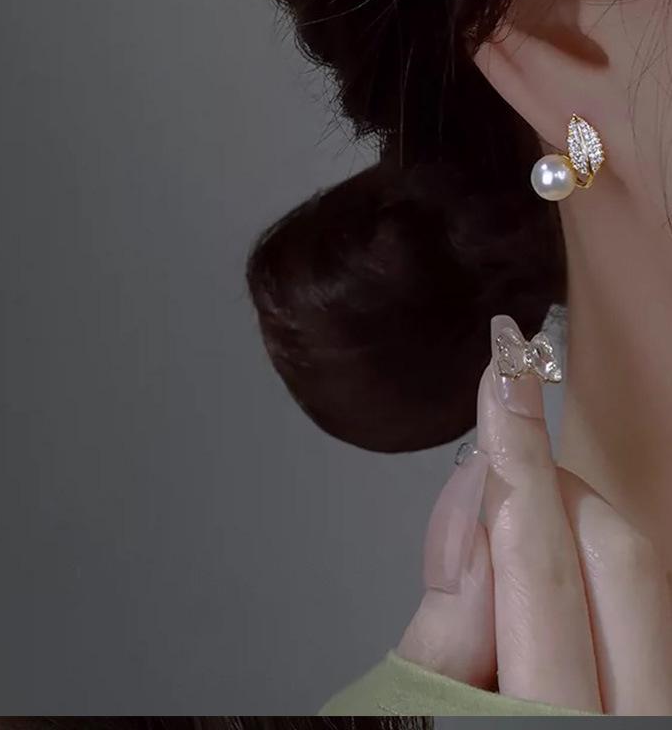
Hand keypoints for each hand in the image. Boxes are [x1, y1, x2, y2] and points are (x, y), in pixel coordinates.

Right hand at [396, 314, 671, 714]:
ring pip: (636, 568)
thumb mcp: (412, 711)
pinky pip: (638, 600)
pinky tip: (531, 581)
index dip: (516, 451)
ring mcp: (658, 712)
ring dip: (559, 523)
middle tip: (481, 476)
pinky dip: (580, 563)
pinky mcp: (658, 696)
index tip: (506, 366)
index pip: (540, 560)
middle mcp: (634, 725)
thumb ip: (447, 615)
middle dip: (541, 486)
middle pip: (614, 550)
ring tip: (494, 543)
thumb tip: (482, 493)